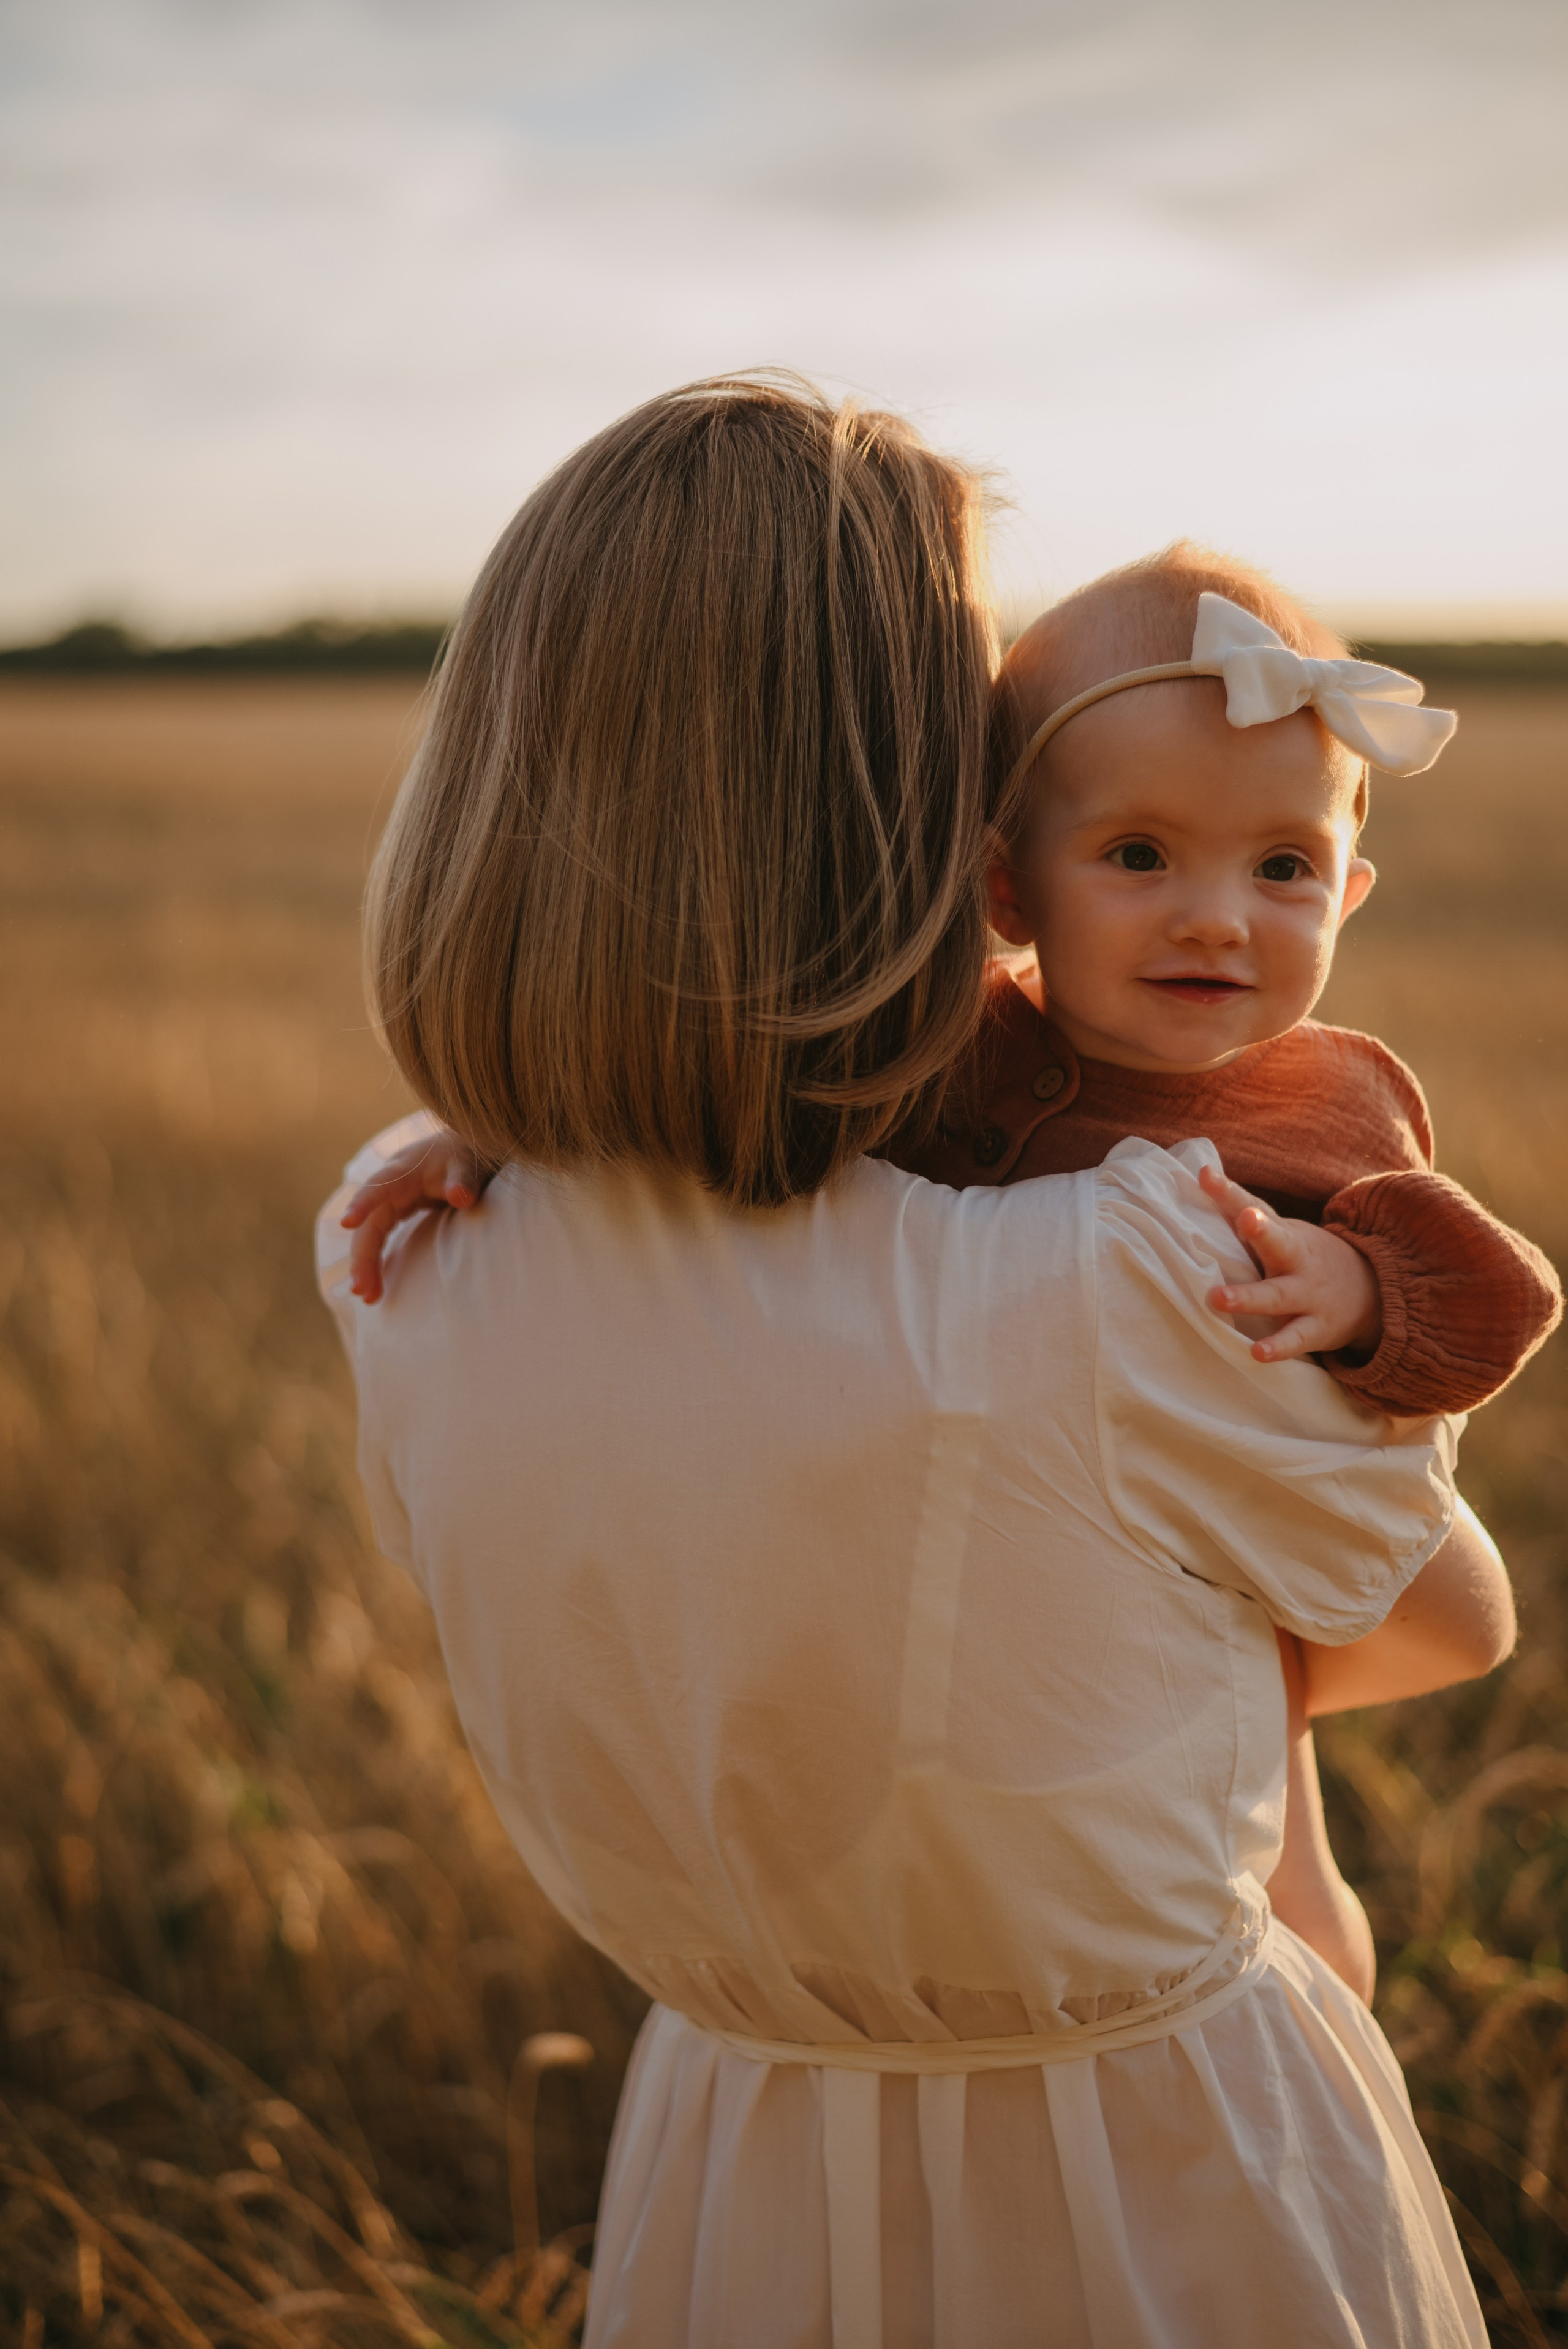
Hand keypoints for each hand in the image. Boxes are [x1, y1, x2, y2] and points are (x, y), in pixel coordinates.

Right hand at [340, 1129, 490, 1303]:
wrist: (463, 1149)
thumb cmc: (464, 1155)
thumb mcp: (469, 1164)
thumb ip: (464, 1179)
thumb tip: (461, 1196)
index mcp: (404, 1169)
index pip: (379, 1186)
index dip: (363, 1203)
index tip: (347, 1223)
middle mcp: (390, 1185)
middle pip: (370, 1222)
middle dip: (363, 1254)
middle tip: (362, 1289)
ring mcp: (390, 1200)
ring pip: (370, 1234)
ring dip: (366, 1264)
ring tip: (368, 1297)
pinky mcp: (394, 1212)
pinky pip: (379, 1239)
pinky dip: (376, 1261)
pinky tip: (375, 1287)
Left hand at [1198, 1163, 1381, 1362]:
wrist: (1371, 1292)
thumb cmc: (1304, 1259)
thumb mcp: (1283, 1235)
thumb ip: (1244, 1217)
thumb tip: (1198, 1180)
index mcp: (1283, 1234)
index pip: (1252, 1207)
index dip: (1228, 1192)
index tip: (1206, 1176)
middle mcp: (1296, 1260)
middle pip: (1278, 1243)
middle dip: (1261, 1231)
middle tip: (1245, 1218)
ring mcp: (1308, 1294)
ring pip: (1278, 1295)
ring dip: (1249, 1297)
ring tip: (1218, 1298)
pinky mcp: (1317, 1328)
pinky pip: (1295, 1338)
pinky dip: (1277, 1346)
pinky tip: (1256, 1353)